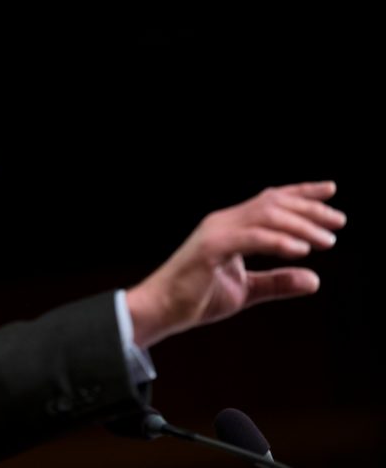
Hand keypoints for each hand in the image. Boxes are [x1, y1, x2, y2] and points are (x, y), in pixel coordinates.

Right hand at [126, 181, 346, 348]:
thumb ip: (277, 282)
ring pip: (265, 216)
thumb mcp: (246, 290)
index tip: (331, 191)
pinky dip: (278, 241)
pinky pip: (251, 238)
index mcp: (230, 226)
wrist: (161, 309)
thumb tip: (315, 279)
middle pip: (272, 203)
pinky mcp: (211, 248)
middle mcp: (223, 221)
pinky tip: (301, 250)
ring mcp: (216, 232)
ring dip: (300, 225)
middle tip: (339, 221)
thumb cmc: (196, 298)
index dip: (301, 192)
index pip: (269, 200)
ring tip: (327, 240)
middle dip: (309, 207)